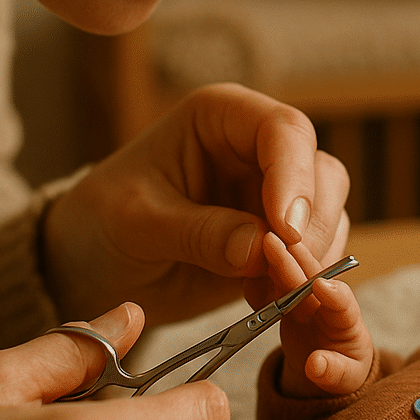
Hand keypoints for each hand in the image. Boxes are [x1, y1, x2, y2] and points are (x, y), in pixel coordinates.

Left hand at [42, 83, 349, 323]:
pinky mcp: (279, 239)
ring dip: (311, 259)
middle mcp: (258, 149)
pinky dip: (302, 281)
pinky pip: (316, 255)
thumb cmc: (101, 223)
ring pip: (329, 215)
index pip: (283, 130)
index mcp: (221, 118)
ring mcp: (273, 194)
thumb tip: (259, 247)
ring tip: (264, 294)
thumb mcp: (135, 223)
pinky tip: (262, 301)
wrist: (90, 267)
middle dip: (310, 226)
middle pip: (321, 172)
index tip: (284, 231)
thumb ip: (196, 231)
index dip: (294, 177)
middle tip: (283, 273)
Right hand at [257, 233, 372, 398]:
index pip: (344, 305)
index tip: (320, 287)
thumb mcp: (344, 379)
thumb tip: (316, 366)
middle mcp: (326, 303)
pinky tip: (246, 260)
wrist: (325, 368)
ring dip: (274, 259)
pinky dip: (259, 274)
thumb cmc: (342, 370)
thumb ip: (334, 372)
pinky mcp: (283, 300)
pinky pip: (271, 285)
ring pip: (288, 276)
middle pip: (311, 279)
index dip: (334, 294)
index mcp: (347, 322)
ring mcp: (303, 299)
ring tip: (258, 241)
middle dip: (293, 261)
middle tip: (273, 242)